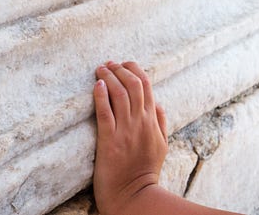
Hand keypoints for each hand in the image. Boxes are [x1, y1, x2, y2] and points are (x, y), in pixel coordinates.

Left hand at [93, 60, 168, 214]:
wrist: (134, 196)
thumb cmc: (145, 172)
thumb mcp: (162, 146)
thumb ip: (161, 123)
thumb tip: (158, 103)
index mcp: (152, 121)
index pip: (146, 85)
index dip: (134, 69)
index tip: (123, 64)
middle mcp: (141, 122)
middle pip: (133, 84)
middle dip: (120, 69)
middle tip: (108, 63)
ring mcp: (126, 131)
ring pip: (119, 94)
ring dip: (109, 77)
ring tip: (100, 68)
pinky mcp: (109, 141)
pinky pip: (105, 112)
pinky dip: (101, 95)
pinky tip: (96, 84)